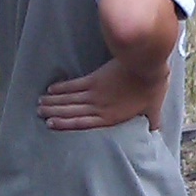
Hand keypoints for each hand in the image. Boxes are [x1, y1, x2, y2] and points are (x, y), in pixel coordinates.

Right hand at [37, 55, 169, 132]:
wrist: (146, 64)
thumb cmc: (152, 87)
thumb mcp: (154, 108)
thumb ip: (152, 121)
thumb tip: (156, 131)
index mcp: (111, 117)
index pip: (83, 123)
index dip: (66, 125)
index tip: (51, 124)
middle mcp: (98, 107)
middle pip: (71, 112)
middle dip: (54, 113)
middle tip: (39, 113)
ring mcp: (95, 92)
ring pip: (68, 99)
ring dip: (53, 102)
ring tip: (40, 104)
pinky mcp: (95, 78)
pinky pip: (73, 85)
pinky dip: (61, 87)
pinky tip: (51, 89)